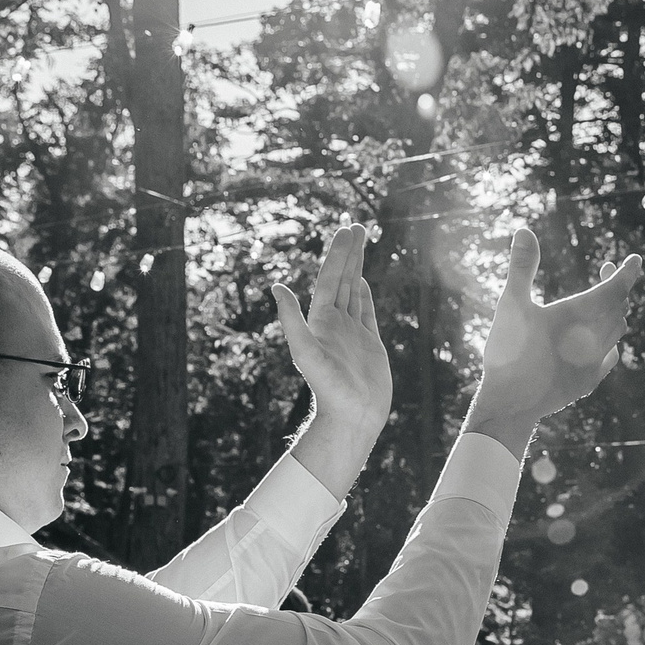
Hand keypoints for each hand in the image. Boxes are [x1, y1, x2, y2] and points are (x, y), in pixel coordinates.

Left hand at [273, 222, 391, 439]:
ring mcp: (352, 333)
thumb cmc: (328, 389)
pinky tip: (363, 282)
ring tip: (362, 244)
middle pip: (343, 279)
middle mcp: (335, 323)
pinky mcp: (368, 345)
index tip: (348, 230)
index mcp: (321, 320)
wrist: (351, 418)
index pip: (331, 278)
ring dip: (358, 267)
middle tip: (358, 226)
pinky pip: (365, 313)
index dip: (339, 254)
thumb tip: (276, 287)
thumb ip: (291, 321)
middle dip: (350, 253)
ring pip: (355, 291)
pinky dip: (365, 295)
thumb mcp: (306, 353)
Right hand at [466, 229, 640, 447]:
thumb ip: (521, 267)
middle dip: (617, 286)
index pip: (615, 289)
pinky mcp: (590, 380)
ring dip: (616, 311)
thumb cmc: (508, 351)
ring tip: (606, 299)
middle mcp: (593, 338)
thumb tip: (525, 230)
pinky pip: (610, 353)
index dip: (626, 273)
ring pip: (618, 330)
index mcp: (578, 315)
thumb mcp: (511, 304)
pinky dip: (610, 338)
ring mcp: (594, 361)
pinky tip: (601, 338)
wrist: (511, 404)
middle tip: (608, 270)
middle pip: (619, 307)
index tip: (635, 260)